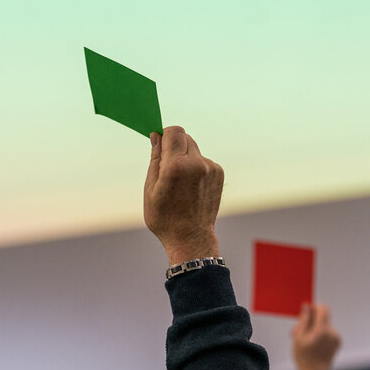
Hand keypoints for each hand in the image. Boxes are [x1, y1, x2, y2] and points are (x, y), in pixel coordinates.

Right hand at [144, 127, 223, 265]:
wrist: (190, 238)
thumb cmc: (165, 217)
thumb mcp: (150, 188)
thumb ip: (155, 158)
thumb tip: (157, 135)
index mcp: (176, 167)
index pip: (174, 131)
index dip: (165, 134)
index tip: (160, 144)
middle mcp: (197, 164)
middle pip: (185, 137)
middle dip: (174, 146)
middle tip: (167, 167)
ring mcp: (210, 169)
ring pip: (194, 149)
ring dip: (185, 157)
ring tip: (180, 182)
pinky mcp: (219, 174)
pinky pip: (203, 160)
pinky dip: (196, 167)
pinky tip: (191, 187)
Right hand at [292, 304, 340, 369]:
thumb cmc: (304, 357)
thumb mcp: (298, 337)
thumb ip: (304, 320)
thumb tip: (307, 306)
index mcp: (322, 330)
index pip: (323, 309)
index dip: (314, 308)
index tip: (306, 315)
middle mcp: (332, 332)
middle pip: (323, 317)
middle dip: (311, 321)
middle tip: (298, 331)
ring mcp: (336, 338)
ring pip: (324, 325)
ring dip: (314, 329)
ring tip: (305, 340)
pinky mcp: (337, 342)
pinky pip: (328, 332)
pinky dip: (320, 335)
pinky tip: (313, 345)